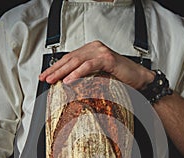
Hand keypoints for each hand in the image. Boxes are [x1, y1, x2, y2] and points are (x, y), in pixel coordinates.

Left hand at [39, 40, 154, 89]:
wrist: (139, 79)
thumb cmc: (121, 78)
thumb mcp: (98, 76)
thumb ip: (85, 76)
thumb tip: (68, 84)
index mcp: (91, 51)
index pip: (69, 59)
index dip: (56, 67)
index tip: (45, 76)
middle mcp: (94, 48)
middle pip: (70, 59)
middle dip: (55, 70)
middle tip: (44, 78)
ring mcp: (101, 52)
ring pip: (76, 61)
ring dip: (62, 72)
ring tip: (52, 80)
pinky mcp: (107, 58)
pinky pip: (88, 65)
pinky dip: (77, 73)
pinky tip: (69, 80)